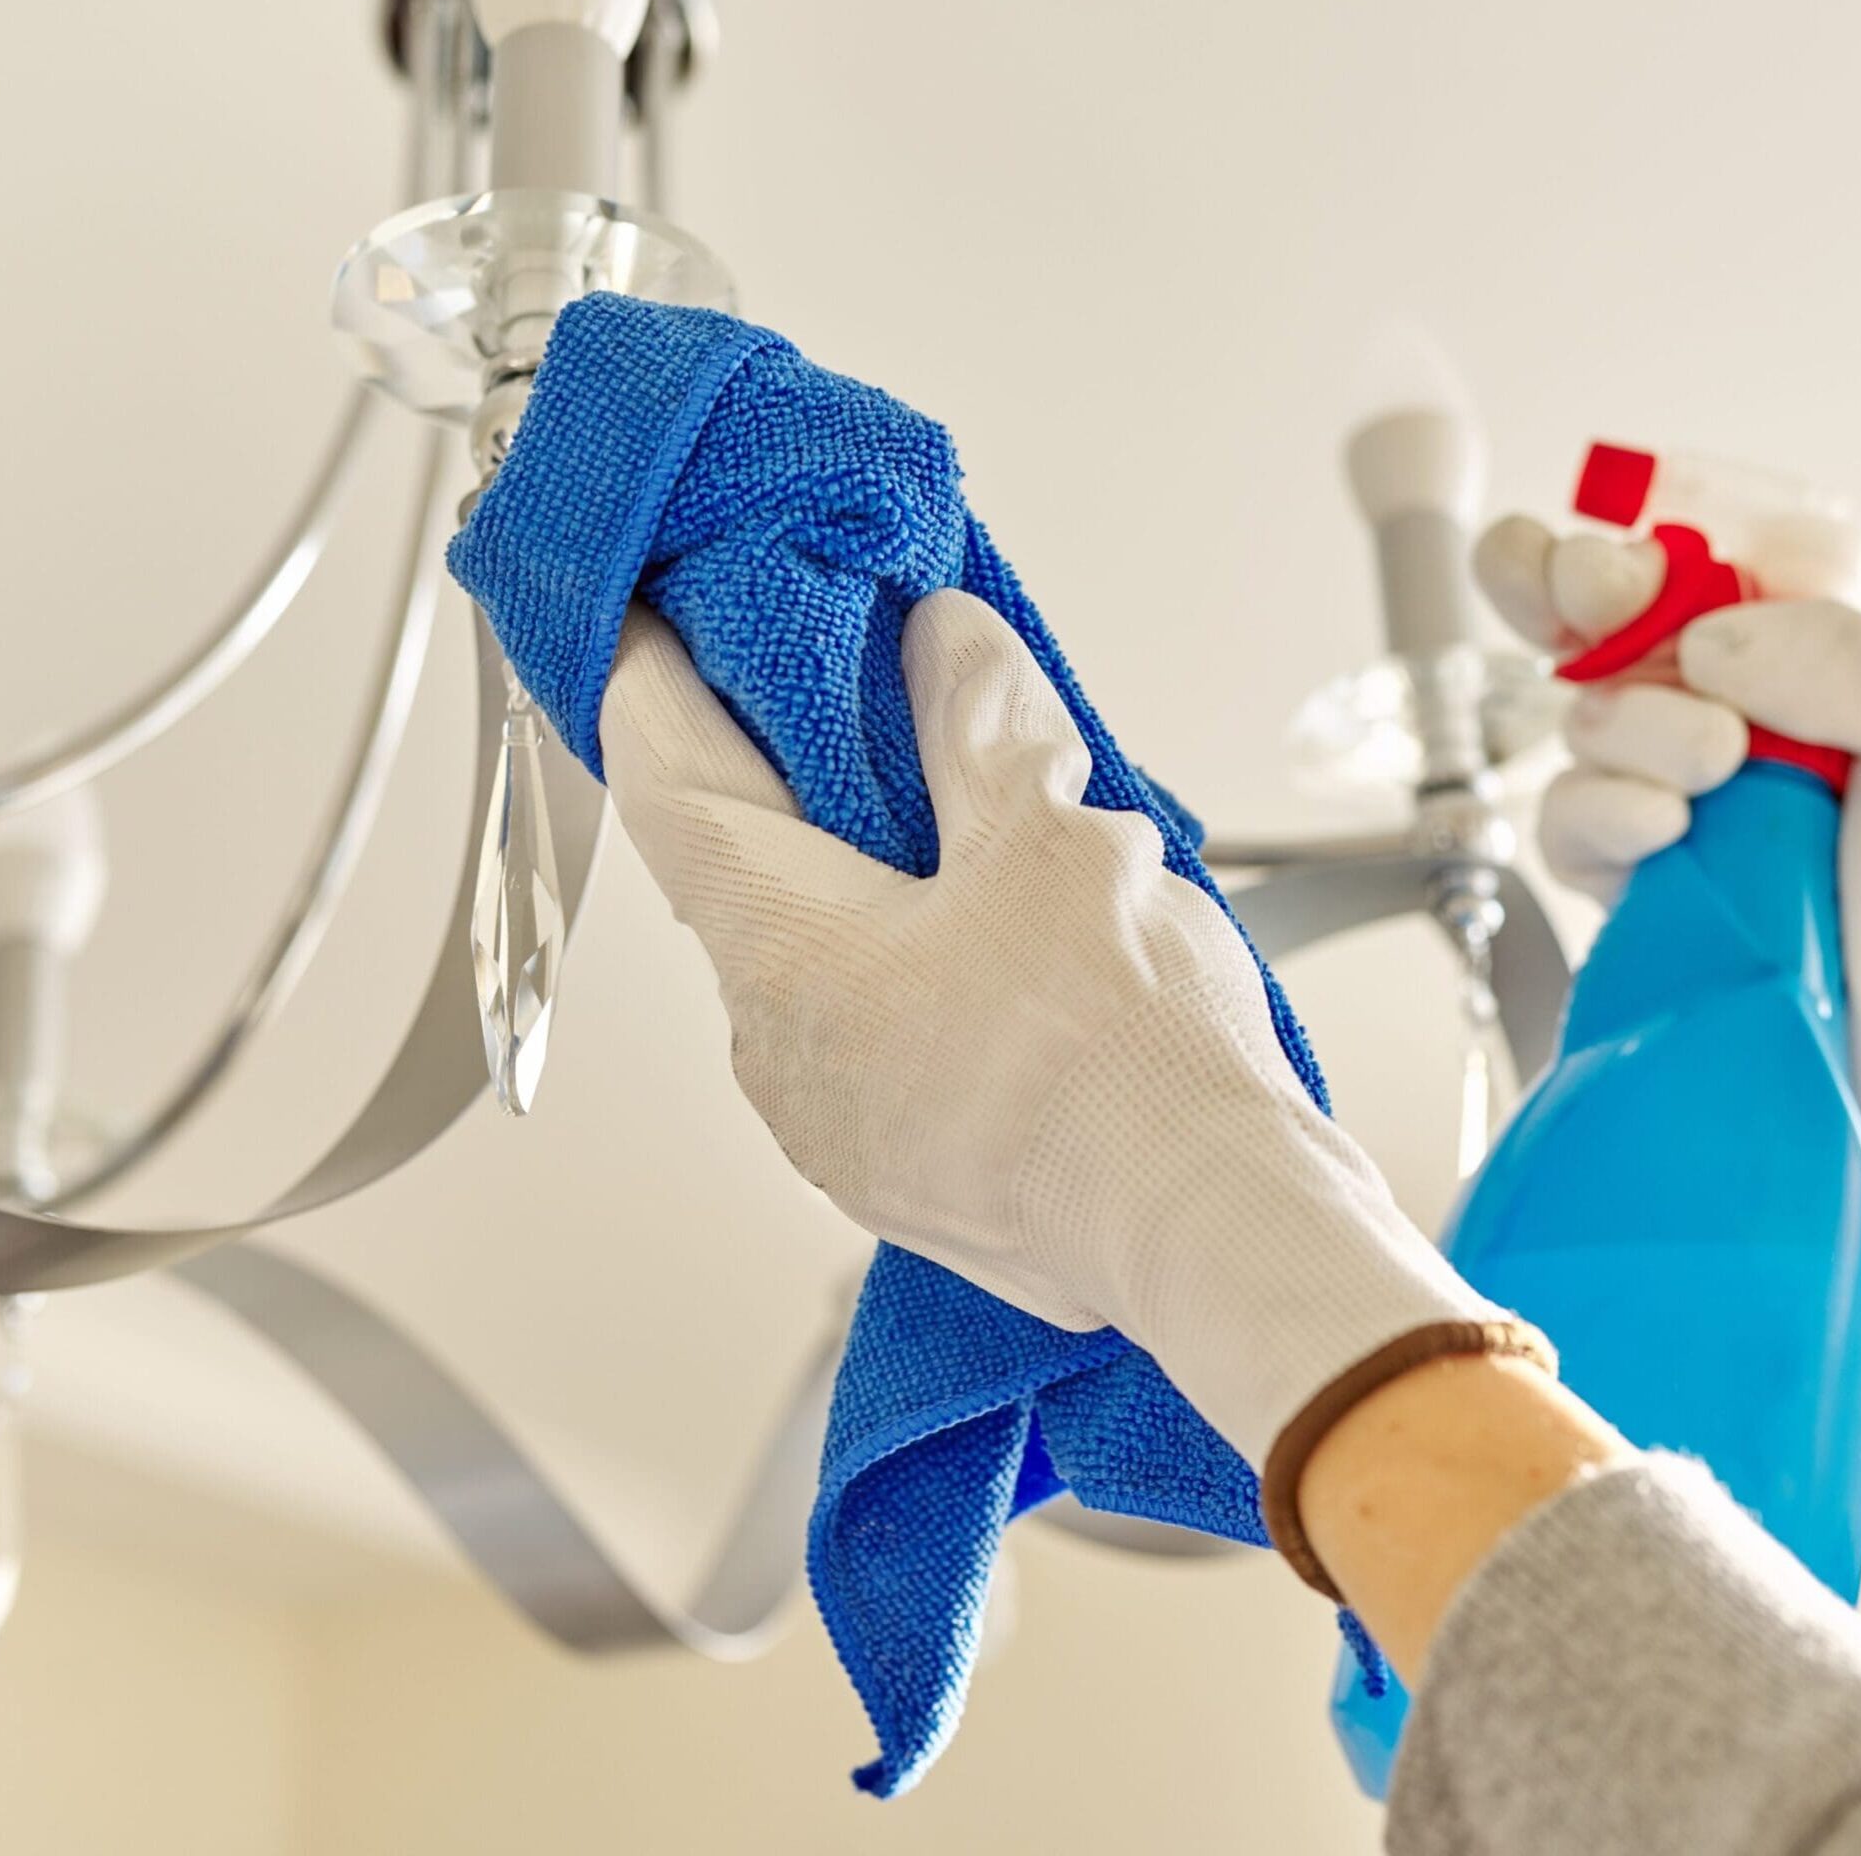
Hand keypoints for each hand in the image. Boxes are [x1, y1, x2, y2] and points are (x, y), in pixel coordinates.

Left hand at [597, 588, 1532, 1470]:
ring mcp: (846, 1134)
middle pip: (748, 881)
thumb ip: (980, 727)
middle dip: (785, 783)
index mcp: (783, 961)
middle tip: (827, 689)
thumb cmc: (1122, 1060)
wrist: (1214, 1238)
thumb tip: (943, 645)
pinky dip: (918, 967)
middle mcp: (783, 1059)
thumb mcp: (1050, 839)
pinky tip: (1006, 937)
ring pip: (825, 967)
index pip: (671, 791)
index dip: (657, 690)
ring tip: (956, 809)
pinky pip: (886, 1040)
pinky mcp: (918, 1181)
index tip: (646, 622)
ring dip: (868, 884)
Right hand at [1473, 517, 1860, 1306]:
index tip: (1620, 573)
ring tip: (1715, 779)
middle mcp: (1710, 707)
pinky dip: (1608, 812)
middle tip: (1605, 611)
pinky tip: (1666, 838)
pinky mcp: (1623, 882)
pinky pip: (1570, 815)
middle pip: (1580, 614)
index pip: (1673, 560)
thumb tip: (1701, 641)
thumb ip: (1830, 648)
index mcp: (1783, 651)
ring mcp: (1661, 794)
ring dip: (1638, 728)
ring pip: (1583, 716)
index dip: (1617, 550)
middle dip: (1574, 597)